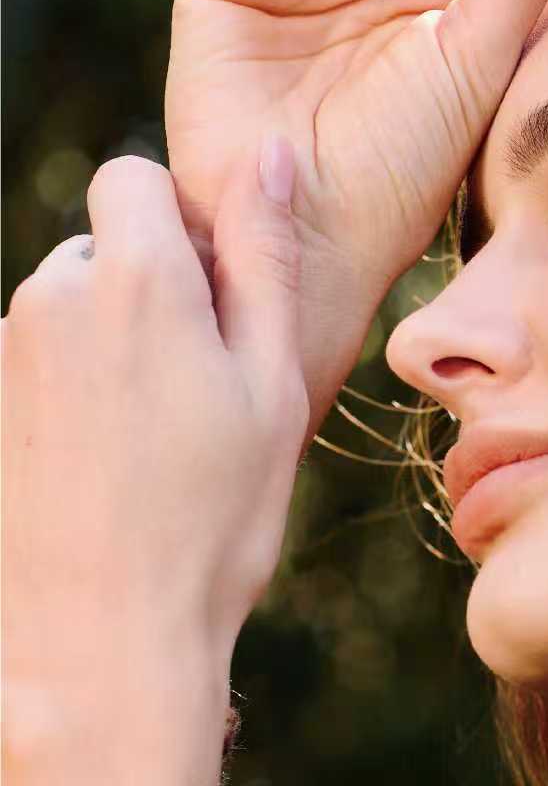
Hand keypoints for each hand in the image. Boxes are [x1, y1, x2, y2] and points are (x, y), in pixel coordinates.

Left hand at [2, 142, 306, 778]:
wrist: (100, 647)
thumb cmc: (211, 512)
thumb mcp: (270, 376)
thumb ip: (265, 252)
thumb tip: (268, 152)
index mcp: (133, 277)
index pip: (130, 176)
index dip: (177, 220)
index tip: (213, 293)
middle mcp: (47, 300)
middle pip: (100, 246)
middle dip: (147, 285)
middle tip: (198, 385)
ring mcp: (1, 359)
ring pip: (65, 309)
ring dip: (106, 342)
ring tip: (150, 439)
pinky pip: (32, 366)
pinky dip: (67, 393)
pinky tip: (100, 467)